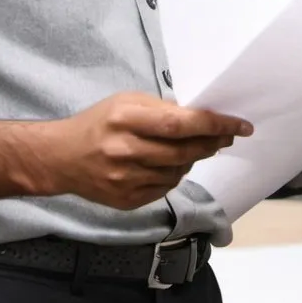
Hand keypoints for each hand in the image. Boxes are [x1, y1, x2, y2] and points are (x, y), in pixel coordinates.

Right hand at [42, 93, 252, 210]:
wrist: (61, 157)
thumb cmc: (98, 122)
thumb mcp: (127, 101)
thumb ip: (161, 109)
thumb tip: (199, 116)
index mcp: (127, 118)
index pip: (181, 123)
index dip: (215, 124)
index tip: (240, 125)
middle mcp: (126, 149)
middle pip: (184, 150)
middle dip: (212, 142)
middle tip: (227, 136)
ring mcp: (125, 179)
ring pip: (178, 171)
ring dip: (193, 158)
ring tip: (194, 147)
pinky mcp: (126, 200)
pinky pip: (165, 188)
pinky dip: (174, 175)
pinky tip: (170, 164)